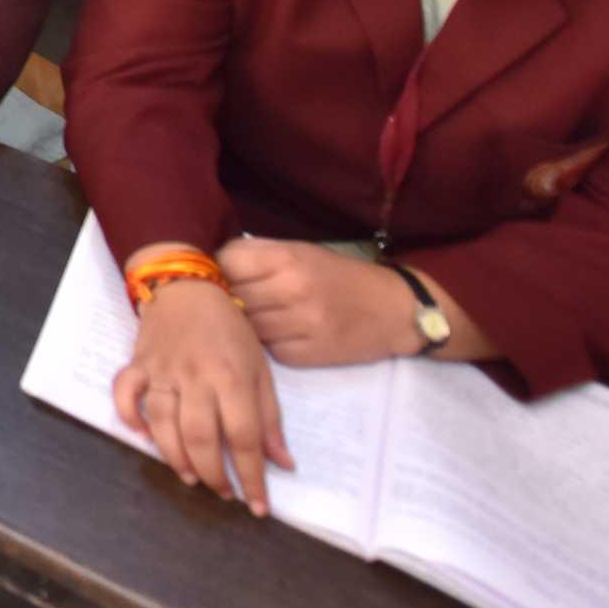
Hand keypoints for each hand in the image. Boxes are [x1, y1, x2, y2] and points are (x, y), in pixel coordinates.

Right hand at [114, 278, 288, 513]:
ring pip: (162, 422)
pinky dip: (129, 417)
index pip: (244, 437)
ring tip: (192, 477)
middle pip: (200, 436)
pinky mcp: (137, 364)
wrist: (186, 286)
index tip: (258, 505)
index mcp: (232, 377)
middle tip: (224, 492)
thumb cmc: (230, 330)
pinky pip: (125, 393)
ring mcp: (162, 370)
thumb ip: (270, 418)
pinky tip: (142, 436)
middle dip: (213, 474)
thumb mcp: (260, 369)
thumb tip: (282, 464)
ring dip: (175, 457)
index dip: (253, 476)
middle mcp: (196, 377)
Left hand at [220, 237, 423, 367]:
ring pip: (248, 328)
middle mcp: (292, 289)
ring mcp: (301, 324)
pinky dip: (270, 345)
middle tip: (236, 301)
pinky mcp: (308, 354)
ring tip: (259, 318)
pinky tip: (282, 335)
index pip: (227, 264)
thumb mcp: (302, 252)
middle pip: (234, 298)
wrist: (395, 309)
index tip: (224, 275)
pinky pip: (270, 350)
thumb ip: (260, 257)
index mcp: (288, 258)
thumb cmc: (341, 276)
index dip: (220, 270)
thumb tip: (213, 265)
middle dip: (230, 301)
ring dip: (248, 325)